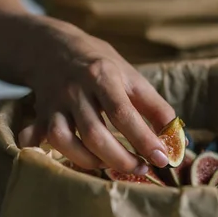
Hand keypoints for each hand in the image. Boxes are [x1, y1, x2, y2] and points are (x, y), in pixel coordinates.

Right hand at [17, 19, 174, 174]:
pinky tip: (72, 161)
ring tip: (112, 165)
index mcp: (102, 75)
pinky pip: (40, 139)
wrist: (53, 47)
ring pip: (66, 141)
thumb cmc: (101, 66)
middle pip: (95, 134)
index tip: (162, 159)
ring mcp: (55, 103)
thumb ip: (155, 107)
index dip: (143, 140)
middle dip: (120, 159)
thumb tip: (177, 141)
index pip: (123, 113)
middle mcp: (75, 89)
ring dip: (92, 162)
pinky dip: (51, 154)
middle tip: (141, 168)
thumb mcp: (132, 77)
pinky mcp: (41, 114)